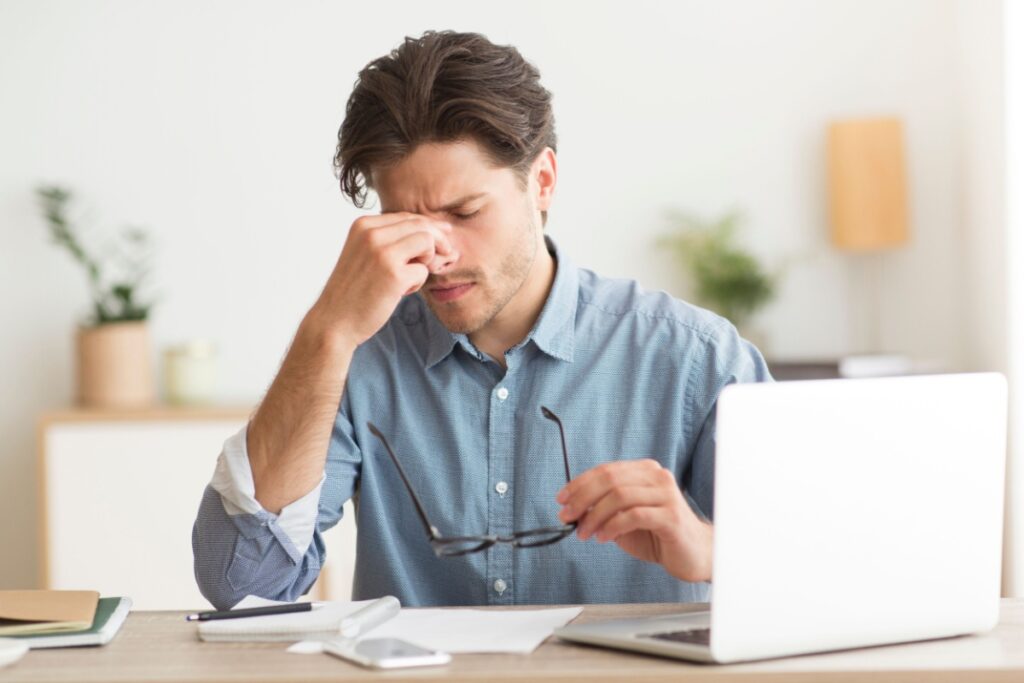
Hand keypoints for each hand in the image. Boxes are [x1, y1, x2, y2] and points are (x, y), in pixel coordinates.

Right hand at [310, 212, 458, 345]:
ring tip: (409, 278)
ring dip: (427, 260)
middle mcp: (372, 233)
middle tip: (446, 255)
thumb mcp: (364, 253)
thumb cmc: (353, 290)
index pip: (406, 217)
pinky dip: (417, 283)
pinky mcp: (394, 274)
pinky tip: (400, 292)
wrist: (334, 321)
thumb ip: (388, 239)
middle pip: (421, 225)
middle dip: (439, 240)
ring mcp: (383, 253)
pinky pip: (423, 270)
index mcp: (363, 225)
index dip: (428, 228)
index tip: (442, 238)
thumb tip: (433, 230)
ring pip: (427, 241)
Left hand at [556, 460, 712, 582]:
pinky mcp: (671, 516)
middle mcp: (657, 477)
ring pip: (620, 496)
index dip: (580, 483)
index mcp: (645, 471)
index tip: (562, 499)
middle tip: (567, 516)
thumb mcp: (624, 520)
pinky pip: (634, 515)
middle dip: (582, 498)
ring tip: (584, 533)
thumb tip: (572, 509)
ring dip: (595, 515)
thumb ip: (603, 510)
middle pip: (610, 479)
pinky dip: (612, 526)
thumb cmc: (658, 535)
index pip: (606, 470)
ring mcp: (666, 495)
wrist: (693, 554)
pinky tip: (604, 537)